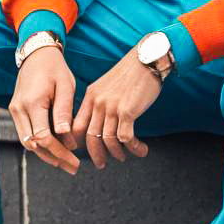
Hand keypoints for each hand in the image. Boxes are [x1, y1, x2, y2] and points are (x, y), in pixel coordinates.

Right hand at [8, 45, 80, 175]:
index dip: (59, 152)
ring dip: (45, 154)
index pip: (43, 137)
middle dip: (53, 158)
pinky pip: (26, 133)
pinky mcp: (15, 110)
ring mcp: (15, 110)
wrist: (36, 54)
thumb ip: (64, 111)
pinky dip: (39, 143)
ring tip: (65, 161)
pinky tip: (55, 148)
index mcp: (33, 102)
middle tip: (72, 167)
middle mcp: (19, 109)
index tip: (75, 160)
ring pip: (27, 142)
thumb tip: (66, 137)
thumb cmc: (55, 68)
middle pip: (33, 144)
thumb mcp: (65, 86)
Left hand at [70, 45, 161, 168]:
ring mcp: (112, 107)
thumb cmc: (131, 72)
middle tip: (102, 164)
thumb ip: (101, 101)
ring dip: (117, 153)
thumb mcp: (107, 85)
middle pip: (90, 136)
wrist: (147, 59)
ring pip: (108, 140)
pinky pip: (126, 138)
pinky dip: (133, 148)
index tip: (88, 150)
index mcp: (91, 96)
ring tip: (124, 157)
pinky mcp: (127, 111)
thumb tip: (101, 121)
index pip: (76, 125)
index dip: (80, 142)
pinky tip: (141, 149)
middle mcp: (98, 102)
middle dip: (96, 154)